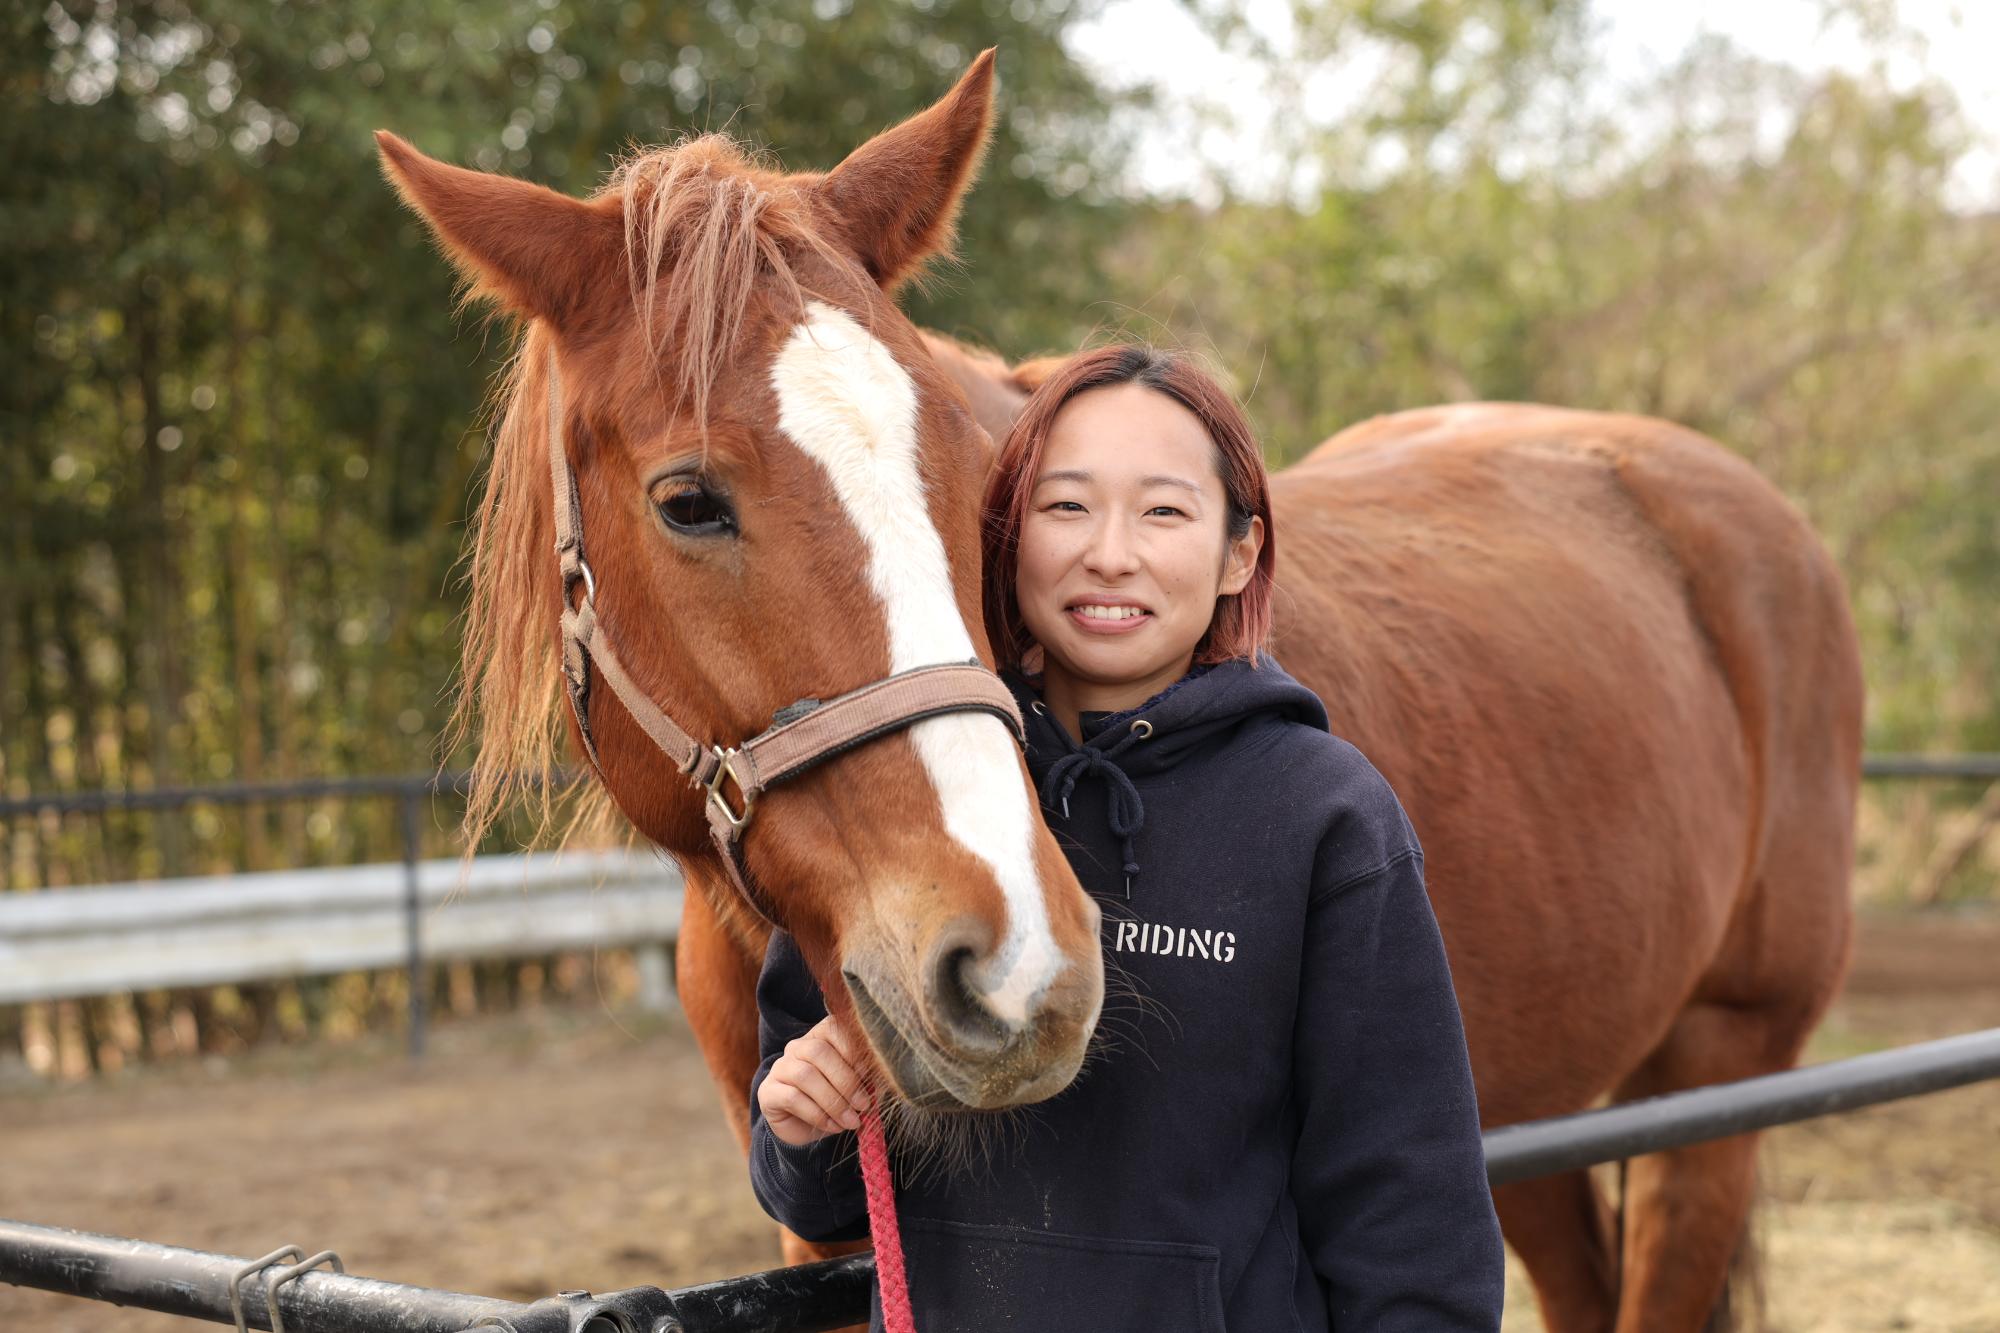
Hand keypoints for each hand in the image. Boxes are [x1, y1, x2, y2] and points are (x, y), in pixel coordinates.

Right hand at [759, 1016, 874, 1146]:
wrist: (805, 1130)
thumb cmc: (834, 1102)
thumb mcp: (853, 1087)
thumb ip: (863, 1078)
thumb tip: (880, 1078)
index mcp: (820, 1037)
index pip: (833, 1028)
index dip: (853, 1050)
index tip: (870, 1075)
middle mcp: (797, 1047)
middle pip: (818, 1052)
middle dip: (846, 1081)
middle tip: (864, 1105)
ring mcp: (780, 1068)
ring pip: (805, 1075)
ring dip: (833, 1101)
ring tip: (851, 1120)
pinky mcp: (768, 1092)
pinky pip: (792, 1098)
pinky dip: (818, 1114)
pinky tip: (833, 1126)